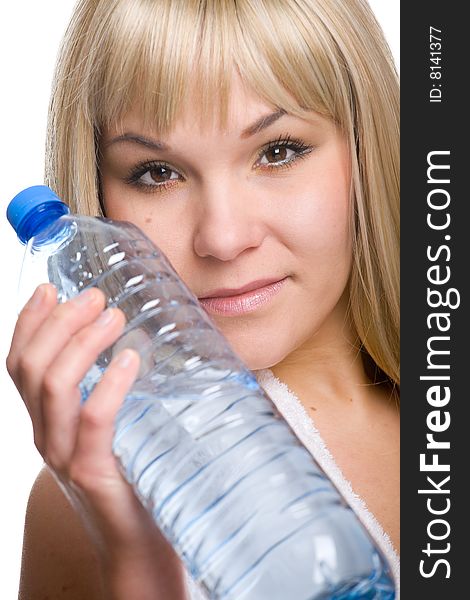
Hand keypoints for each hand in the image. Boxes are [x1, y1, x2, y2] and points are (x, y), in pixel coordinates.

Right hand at [6, 283, 184, 595]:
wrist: (137, 541)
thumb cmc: (131, 474)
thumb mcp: (112, 426)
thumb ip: (109, 392)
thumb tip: (132, 341)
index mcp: (46, 420)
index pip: (20, 363)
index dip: (29, 322)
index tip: (50, 288)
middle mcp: (45, 435)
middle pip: (31, 366)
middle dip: (59, 322)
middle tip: (94, 296)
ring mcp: (64, 455)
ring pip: (54, 386)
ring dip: (82, 343)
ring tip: (113, 316)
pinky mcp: (92, 472)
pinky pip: (92, 420)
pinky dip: (109, 384)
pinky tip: (129, 359)